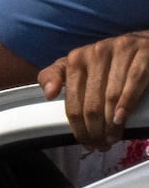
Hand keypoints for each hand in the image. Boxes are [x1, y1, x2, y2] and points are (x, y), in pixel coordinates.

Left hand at [37, 31, 148, 149]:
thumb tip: (49, 94)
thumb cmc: (109, 61)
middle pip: (91, 103)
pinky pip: (134, 82)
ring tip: (112, 138)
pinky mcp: (143, 52)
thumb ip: (56, 77)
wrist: (144, 43)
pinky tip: (121, 119)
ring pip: (111, 96)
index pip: (72, 100)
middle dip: (95, 129)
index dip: (77, 126)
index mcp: (76, 59)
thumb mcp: (78, 66)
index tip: (84, 141)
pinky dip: (127, 104)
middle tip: (100, 144)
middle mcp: (96, 52)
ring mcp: (121, 50)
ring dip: (111, 123)